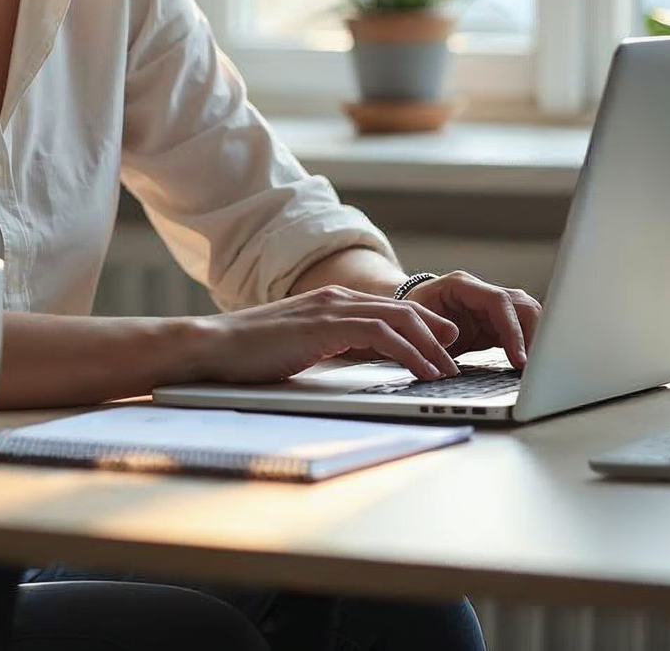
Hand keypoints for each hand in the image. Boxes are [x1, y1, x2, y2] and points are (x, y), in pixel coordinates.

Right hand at [194, 286, 461, 383]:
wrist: (213, 346)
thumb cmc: (250, 354)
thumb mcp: (300, 346)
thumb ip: (329, 346)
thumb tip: (355, 360)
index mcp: (330, 302)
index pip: (387, 310)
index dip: (421, 325)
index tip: (443, 343)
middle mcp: (335, 298)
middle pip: (402, 311)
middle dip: (435, 334)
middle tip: (456, 356)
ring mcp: (330, 309)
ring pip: (398, 320)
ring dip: (429, 347)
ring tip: (447, 371)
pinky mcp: (325, 326)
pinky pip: (380, 336)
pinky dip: (408, 352)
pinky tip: (422, 370)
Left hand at [403, 272, 541, 367]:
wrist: (405, 315)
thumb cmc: (408, 316)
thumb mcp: (414, 323)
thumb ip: (431, 331)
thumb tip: (451, 340)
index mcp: (461, 286)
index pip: (498, 302)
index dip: (512, 330)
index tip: (519, 359)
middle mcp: (480, 292)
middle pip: (521, 305)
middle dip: (533, 334)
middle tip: (536, 367)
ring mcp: (489, 307)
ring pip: (526, 315)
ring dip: (534, 341)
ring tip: (535, 370)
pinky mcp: (493, 323)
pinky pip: (518, 331)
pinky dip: (526, 347)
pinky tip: (528, 368)